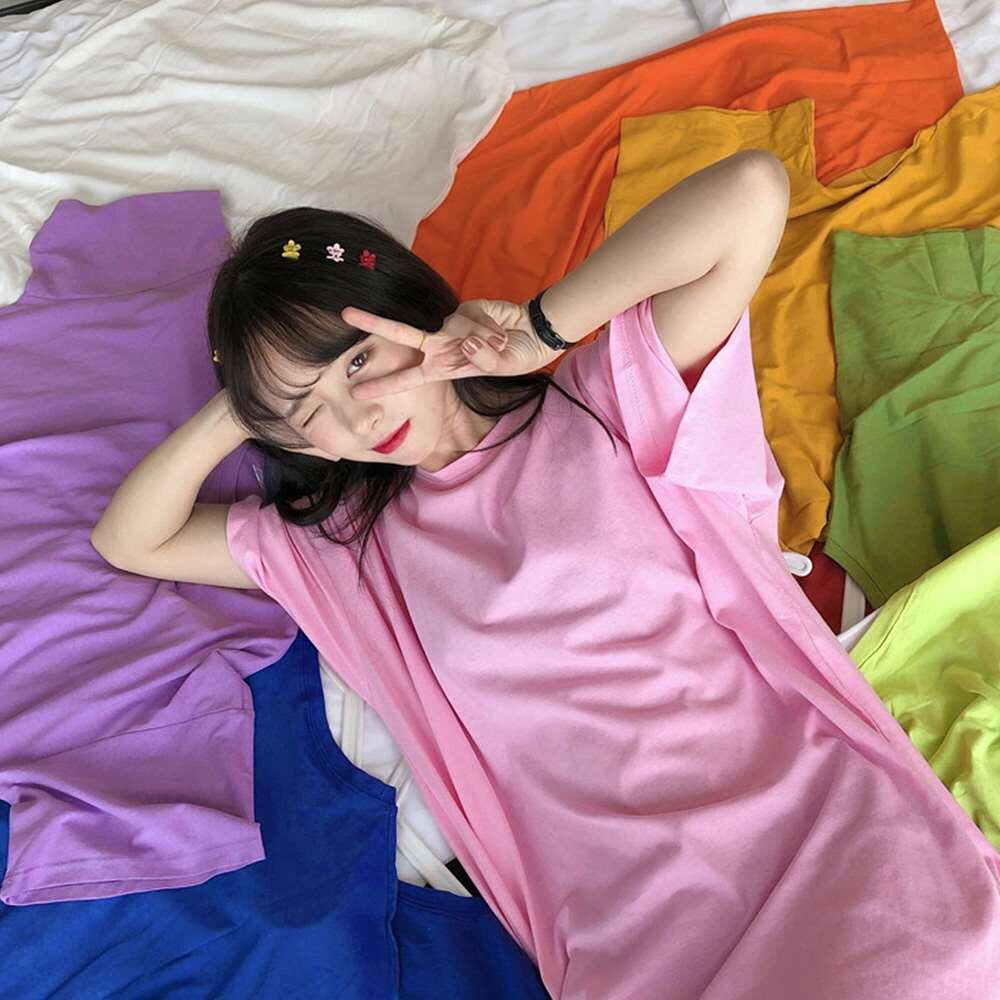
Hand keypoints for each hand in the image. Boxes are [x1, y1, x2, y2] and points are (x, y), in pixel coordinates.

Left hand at [341, 298, 560, 400]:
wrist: (532, 334)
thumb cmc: (514, 358)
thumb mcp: (501, 367)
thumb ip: (483, 359)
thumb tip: (469, 341)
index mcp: (442, 368)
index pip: (408, 378)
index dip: (384, 385)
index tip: (358, 392)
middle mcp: (441, 345)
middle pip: (402, 334)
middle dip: (374, 323)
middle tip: (345, 313)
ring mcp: (451, 326)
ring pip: (456, 329)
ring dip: (484, 338)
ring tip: (502, 342)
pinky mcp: (465, 308)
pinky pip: (472, 319)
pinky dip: (490, 327)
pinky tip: (502, 331)